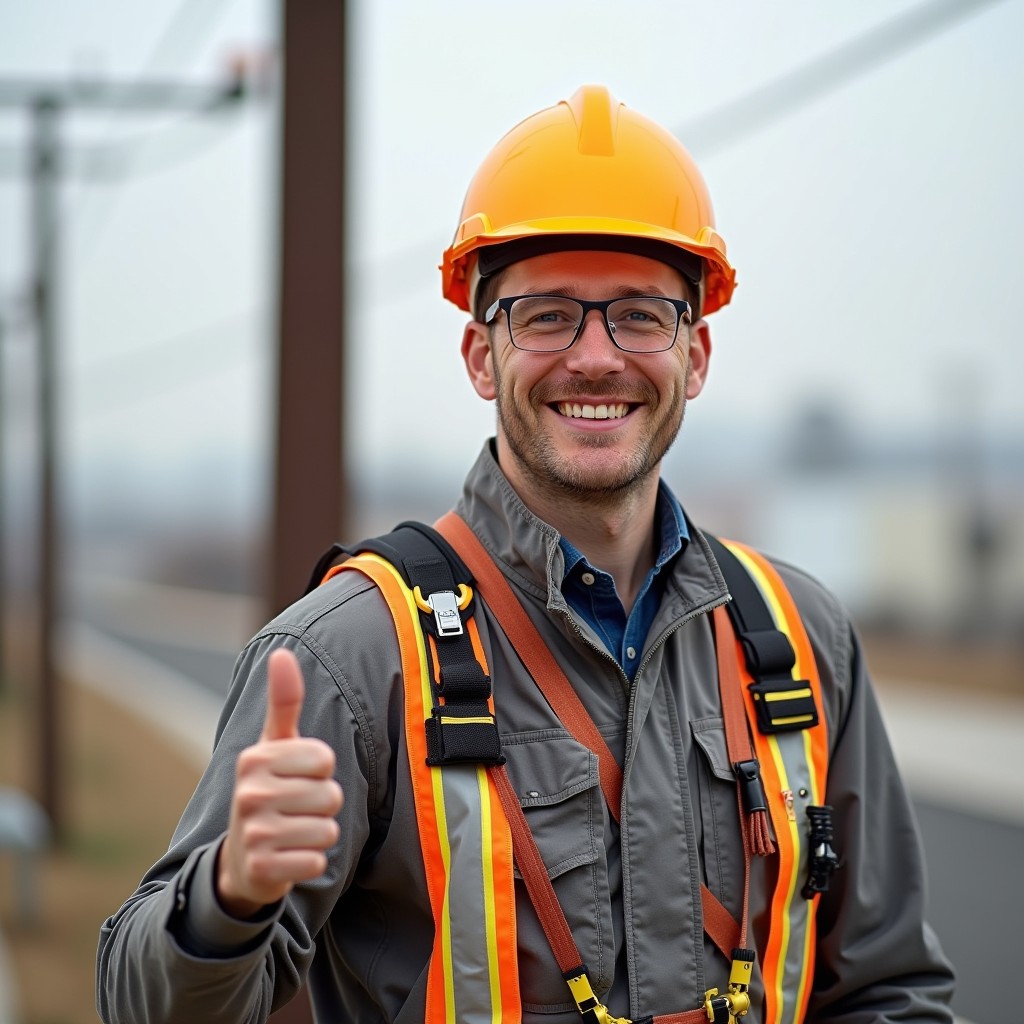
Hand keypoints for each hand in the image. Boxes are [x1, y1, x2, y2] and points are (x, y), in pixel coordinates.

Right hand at [217, 648, 343, 917]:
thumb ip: (284, 701)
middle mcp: (250, 793)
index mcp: (255, 759)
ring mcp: (254, 833)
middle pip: (331, 795)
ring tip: (293, 833)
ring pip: (328, 829)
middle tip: (296, 810)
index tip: (298, 777)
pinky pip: (317, 862)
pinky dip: (310, 863)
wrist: (240, 861)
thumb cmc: (269, 791)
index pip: (325, 759)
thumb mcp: (274, 746)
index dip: (321, 771)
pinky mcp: (262, 869)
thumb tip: (282, 653)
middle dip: (323, 806)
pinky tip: (289, 858)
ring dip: (319, 835)